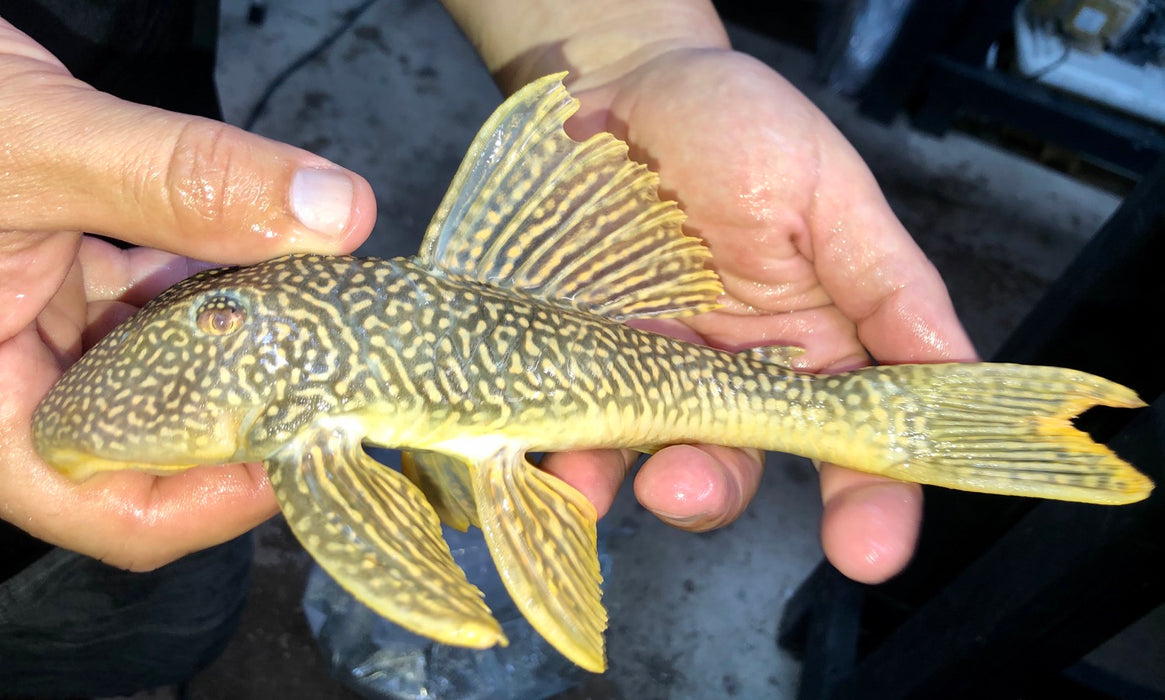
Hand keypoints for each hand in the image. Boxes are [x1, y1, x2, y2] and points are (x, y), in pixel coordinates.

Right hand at [0, 19, 374, 569]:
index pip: (108, 510)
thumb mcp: (37, 146)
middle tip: (335, 366)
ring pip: (161, 368)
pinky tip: (258, 250)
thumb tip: (332, 214)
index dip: (217, 499)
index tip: (309, 440)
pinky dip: (208, 280)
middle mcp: (11, 383)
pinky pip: (150, 304)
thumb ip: (179, 182)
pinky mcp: (59, 279)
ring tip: (314, 304)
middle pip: (150, 445)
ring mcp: (37, 330)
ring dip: (237, 335)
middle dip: (243, 407)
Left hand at [539, 49, 976, 583]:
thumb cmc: (736, 127)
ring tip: (603, 479)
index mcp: (813, 346)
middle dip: (712, 492)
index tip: (867, 551)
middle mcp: (731, 376)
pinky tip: (548, 454)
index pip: (854, 443)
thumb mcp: (828, 193)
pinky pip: (567, 419)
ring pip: (643, 453)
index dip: (871, 503)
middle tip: (686, 489)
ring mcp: (647, 372)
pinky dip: (558, 449)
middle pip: (736, 463)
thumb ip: (888, 285)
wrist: (618, 86)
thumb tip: (958, 376)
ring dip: (625, 479)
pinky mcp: (573, 356)